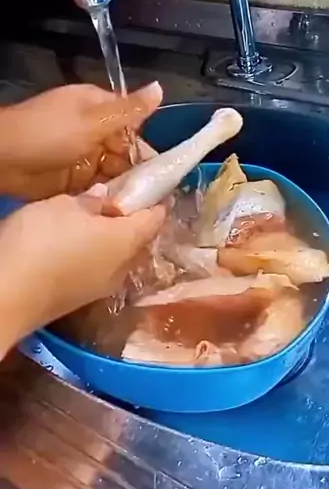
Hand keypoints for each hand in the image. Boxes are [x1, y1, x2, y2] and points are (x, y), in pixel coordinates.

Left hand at [0, 82, 160, 199]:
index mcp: (98, 107)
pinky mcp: (71, 179)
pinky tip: (121, 212)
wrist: (0, 159)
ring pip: (112, 172)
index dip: (147, 146)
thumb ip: (129, 111)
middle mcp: (93, 130)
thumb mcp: (93, 119)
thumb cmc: (47, 132)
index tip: (166, 171)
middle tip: (155, 198)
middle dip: (138, 172)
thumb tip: (162, 87)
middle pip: (125, 152)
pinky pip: (96, 187)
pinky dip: (107, 197)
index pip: (133, 125)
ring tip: (141, 209)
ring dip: (124, 187)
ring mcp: (81, 156)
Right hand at [0, 193, 164, 355]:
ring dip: (112, 242)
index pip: (155, 218)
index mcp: (127, 241)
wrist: (7, 296)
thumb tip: (105, 197)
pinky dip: (95, 257)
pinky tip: (77, 248)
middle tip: (116, 202)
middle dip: (132, 222)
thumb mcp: (63, 206)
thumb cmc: (41, 242)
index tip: (148, 187)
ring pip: (118, 258)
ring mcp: (102, 289)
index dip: (154, 201)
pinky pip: (99, 271)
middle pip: (139, 241)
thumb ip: (90, 201)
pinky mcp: (81, 301)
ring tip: (93, 223)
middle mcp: (123, 268)